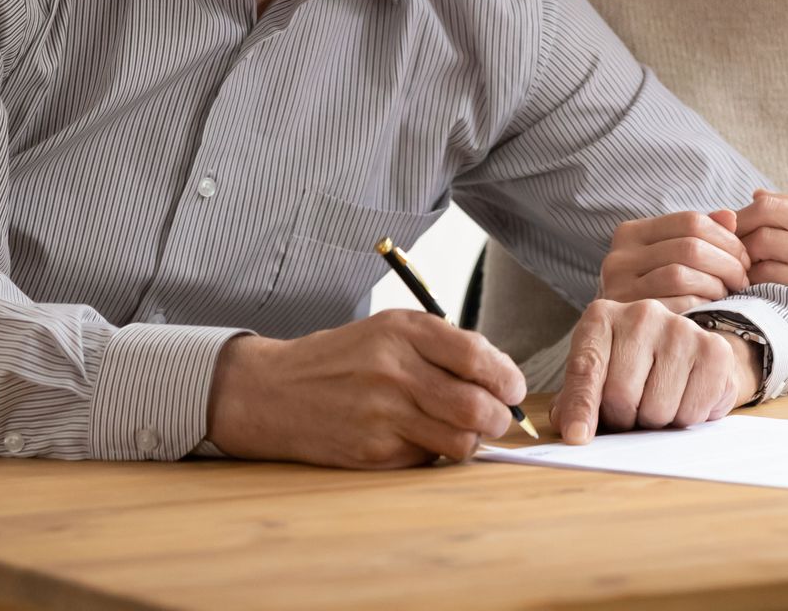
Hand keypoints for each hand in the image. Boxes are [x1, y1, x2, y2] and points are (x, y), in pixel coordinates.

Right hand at [205, 311, 525, 468]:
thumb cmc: (343, 358)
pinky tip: (422, 437)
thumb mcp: (389, 329)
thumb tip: (499, 370)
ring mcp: (383, 415)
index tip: (513, 387)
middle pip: (476, 406)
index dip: (506, 377)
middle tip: (499, 416)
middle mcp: (394, 371)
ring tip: (466, 430)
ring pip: (459, 440)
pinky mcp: (373, 451)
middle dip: (500, 417)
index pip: (477, 357)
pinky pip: (428, 457)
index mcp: (403, 332)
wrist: (274, 392)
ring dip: (474, 439)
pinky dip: (436, 451)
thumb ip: (443, 344)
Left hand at [550, 299, 761, 443]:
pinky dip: (686, 417)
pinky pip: (692, 411)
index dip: (581, 407)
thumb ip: (577, 399)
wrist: (686, 350)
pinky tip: (684, 397)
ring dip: (656, 421)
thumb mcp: (597, 376)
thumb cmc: (632, 368)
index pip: (586, 369)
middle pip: (621, 396)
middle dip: (624, 419)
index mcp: (602, 318)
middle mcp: (641, 314)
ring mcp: (680, 328)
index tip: (578, 436)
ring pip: (658, 409)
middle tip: (631, 411)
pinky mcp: (714, 349)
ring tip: (658, 400)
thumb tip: (572, 430)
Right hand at [600, 209, 749, 310]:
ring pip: (682, 275)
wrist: (626, 335)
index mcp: (631, 233)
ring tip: (727, 293)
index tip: (743, 258)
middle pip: (690, 247)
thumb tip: (729, 217)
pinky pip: (676, 305)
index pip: (690, 221)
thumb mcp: (671, 256)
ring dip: (716, 284)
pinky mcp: (631, 318)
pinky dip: (702, 305)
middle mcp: (619, 257)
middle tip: (742, 278)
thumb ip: (699, 234)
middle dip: (727, 263)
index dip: (726, 238)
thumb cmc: (655, 290)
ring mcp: (620, 289)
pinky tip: (712, 308)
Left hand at [733, 190, 787, 376]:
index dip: (743, 215)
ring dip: (741, 258)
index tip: (728, 234)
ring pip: (765, 243)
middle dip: (736, 230)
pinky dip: (753, 280)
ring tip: (733, 271)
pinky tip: (747, 288)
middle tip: (721, 250)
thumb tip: (755, 194)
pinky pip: (773, 276)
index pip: (776, 200)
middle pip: (767, 213)